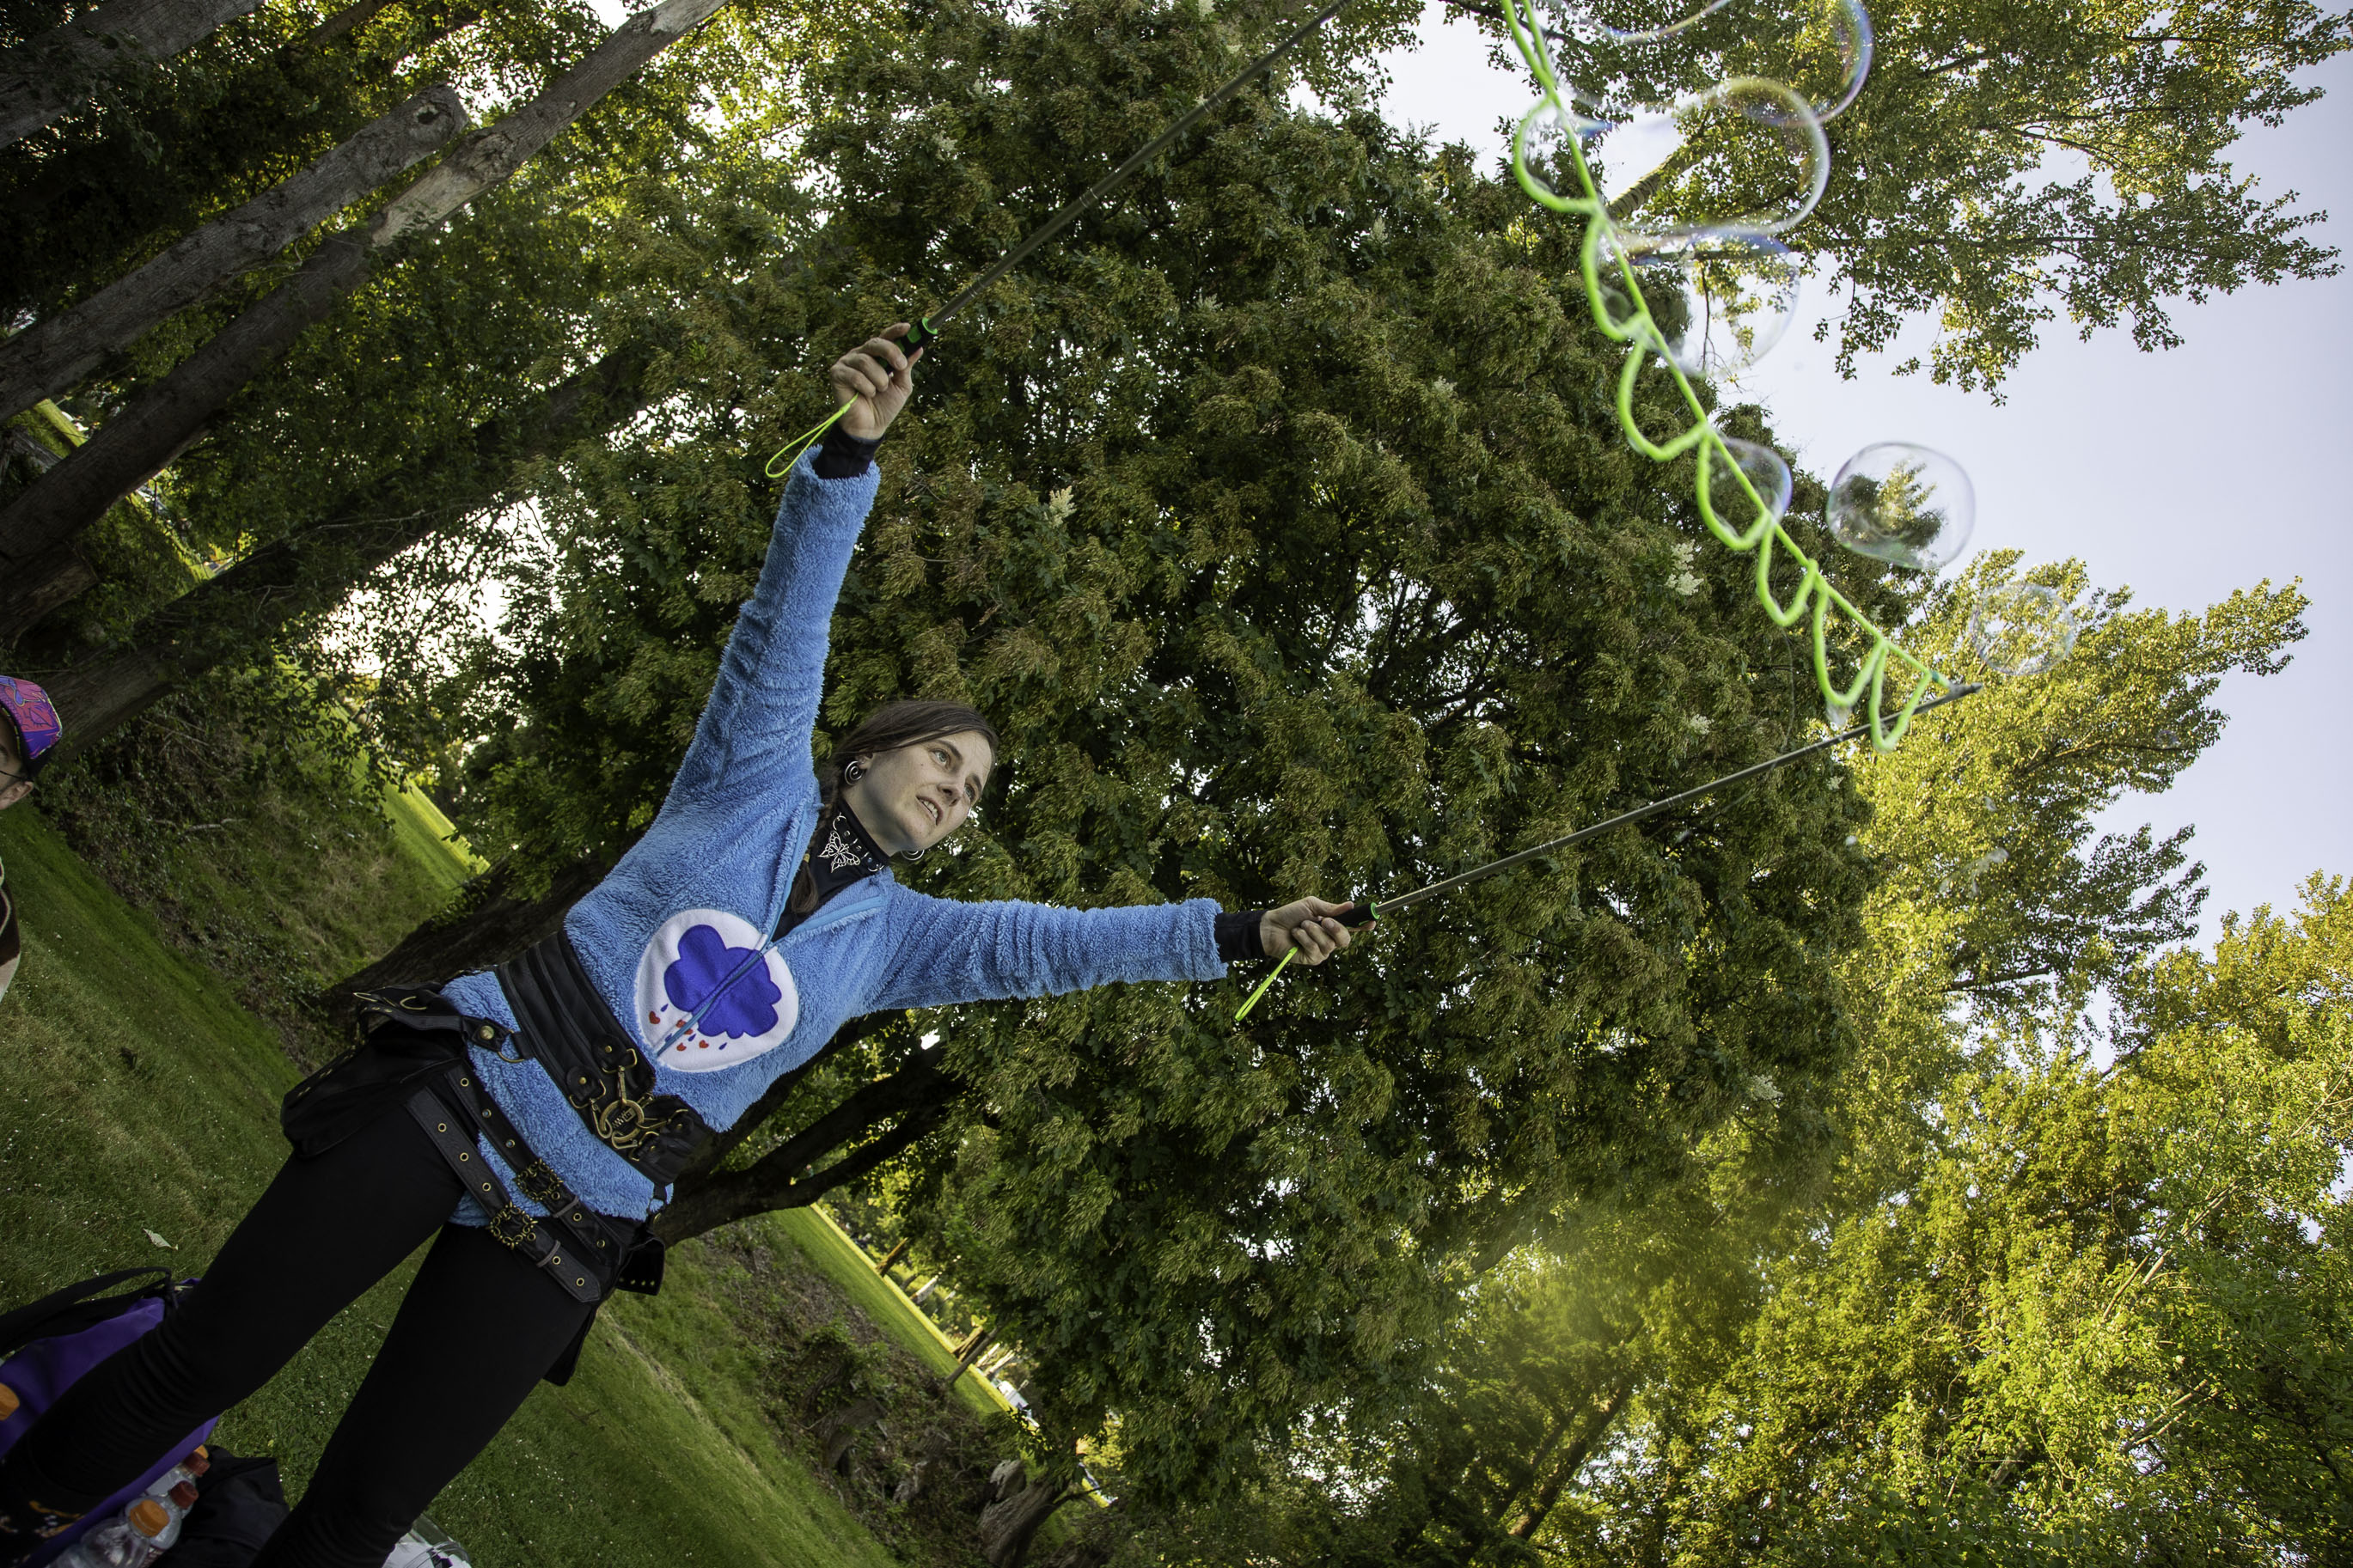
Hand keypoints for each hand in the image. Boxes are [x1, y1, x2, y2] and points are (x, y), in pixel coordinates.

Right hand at [830, 325, 920, 439]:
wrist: (870, 427)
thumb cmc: (885, 405)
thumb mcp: (901, 386)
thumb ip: (906, 367)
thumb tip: (918, 348)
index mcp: (876, 355)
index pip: (885, 337)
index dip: (896, 331)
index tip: (908, 328)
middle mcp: (861, 355)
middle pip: (875, 343)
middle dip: (890, 352)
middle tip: (900, 366)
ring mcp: (847, 363)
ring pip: (865, 361)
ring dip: (878, 378)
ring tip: (880, 390)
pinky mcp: (837, 374)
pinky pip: (854, 375)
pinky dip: (865, 387)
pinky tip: (867, 395)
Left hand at [1261, 897, 1357, 965]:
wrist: (1271, 926)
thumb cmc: (1290, 914)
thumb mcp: (1311, 906)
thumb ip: (1330, 908)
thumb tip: (1351, 905)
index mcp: (1332, 924)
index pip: (1353, 926)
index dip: (1364, 924)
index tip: (1372, 921)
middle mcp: (1330, 939)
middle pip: (1346, 939)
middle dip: (1336, 929)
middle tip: (1324, 921)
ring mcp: (1322, 950)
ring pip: (1329, 943)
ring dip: (1313, 931)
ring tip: (1301, 925)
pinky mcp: (1312, 959)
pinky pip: (1316, 949)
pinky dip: (1305, 939)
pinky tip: (1296, 935)